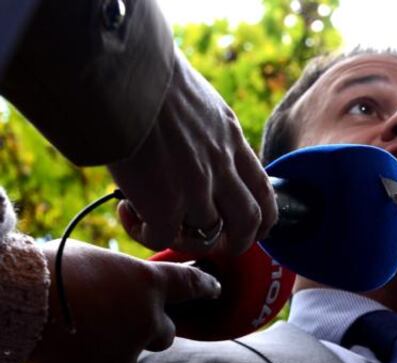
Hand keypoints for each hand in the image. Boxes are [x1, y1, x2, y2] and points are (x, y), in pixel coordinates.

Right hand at [27, 240, 220, 362]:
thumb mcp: (97, 262)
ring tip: (76, 326)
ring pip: (128, 351)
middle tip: (127, 320)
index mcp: (149, 283)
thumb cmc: (50, 270)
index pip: (191, 284)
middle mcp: (148, 319)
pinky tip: (65, 343)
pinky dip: (89, 359)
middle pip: (166, 332)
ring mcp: (128, 350)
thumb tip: (120, 293)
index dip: (205, 286)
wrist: (17, 302)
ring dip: (113, 343)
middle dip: (153, 328)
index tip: (215, 289)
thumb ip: (121, 281)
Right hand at [108, 50, 276, 255]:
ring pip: (207, 233)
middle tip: (218, 246)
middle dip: (240, 241)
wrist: (122, 72)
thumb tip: (189, 143)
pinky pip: (164, 236)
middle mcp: (221, 166)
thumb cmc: (146, 75)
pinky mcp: (164, 202)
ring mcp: (196, 187)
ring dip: (183, 236)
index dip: (264, 217)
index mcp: (231, 139)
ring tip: (153, 220)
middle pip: (250, 221)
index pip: (263, 188)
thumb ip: (205, 129)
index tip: (254, 228)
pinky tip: (127, 213)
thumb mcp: (197, 100)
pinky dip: (147, 233)